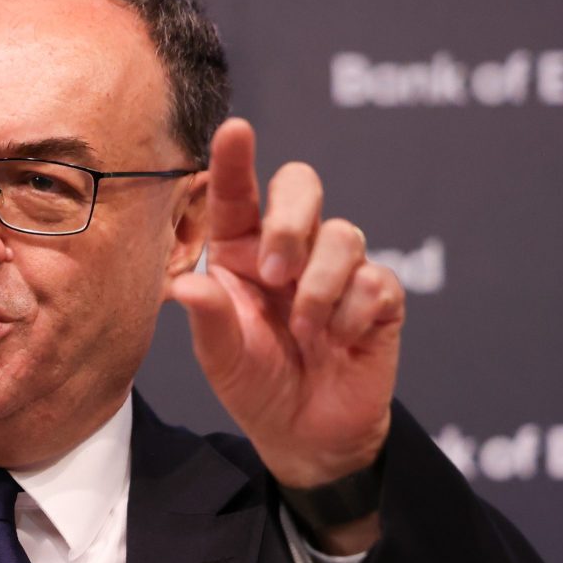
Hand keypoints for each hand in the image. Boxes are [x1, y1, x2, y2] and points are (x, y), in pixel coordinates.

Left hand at [169, 118, 403, 520]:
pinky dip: (350, 313)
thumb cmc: (255, 382)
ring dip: (320, 283)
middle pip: (302, 185)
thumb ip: (207, 318)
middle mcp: (289, 248)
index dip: (236, 159)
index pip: (237, 193)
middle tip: (276, 271)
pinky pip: (374, 280)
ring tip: (304, 327)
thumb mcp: (221, 357)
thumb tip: (184, 285)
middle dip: (293, 219)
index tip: (235, 129)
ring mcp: (337, 268)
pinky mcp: (378, 296)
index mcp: (240, 250)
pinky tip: (337, 341)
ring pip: (343, 233)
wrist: (307, 433)